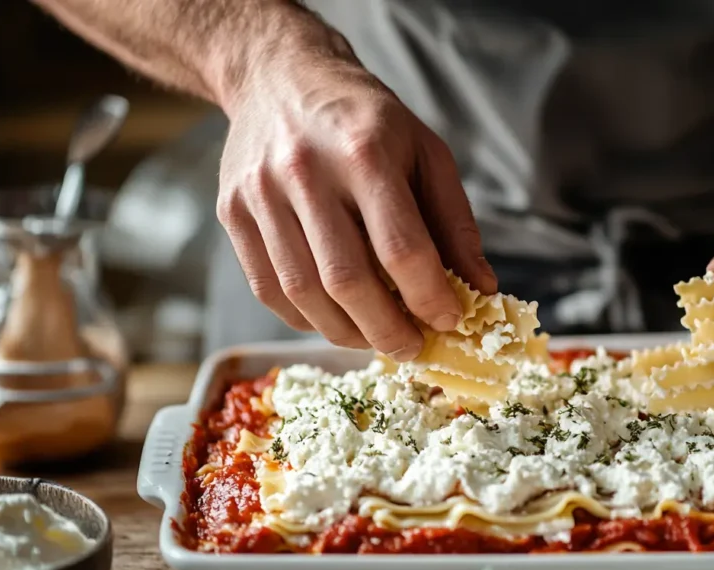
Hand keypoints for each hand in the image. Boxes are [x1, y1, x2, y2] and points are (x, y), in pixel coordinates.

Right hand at [215, 11, 495, 359]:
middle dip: (387, 330)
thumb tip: (480, 288)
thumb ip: (454, 222)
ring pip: (303, 292)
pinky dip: (307, 318)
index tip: (449, 322)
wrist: (278, 76)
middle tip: (412, 349)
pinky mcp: (233, 213)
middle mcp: (305, 172)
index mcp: (364, 151)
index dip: (428, 297)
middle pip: (347, 280)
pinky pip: (268, 289)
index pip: (400, 248)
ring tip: (376, 339)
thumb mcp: (425, 152)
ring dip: (346, 332)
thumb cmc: (364, 119)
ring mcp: (260, 194)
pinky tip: (335, 319)